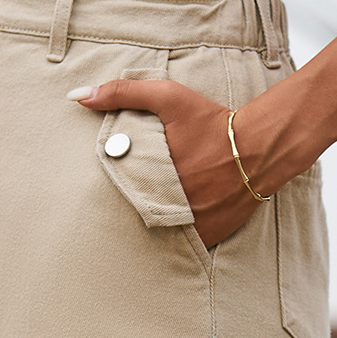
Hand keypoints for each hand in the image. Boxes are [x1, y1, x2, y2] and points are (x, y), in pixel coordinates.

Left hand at [69, 79, 269, 248]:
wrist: (260, 146)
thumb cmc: (212, 121)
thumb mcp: (167, 97)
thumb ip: (122, 93)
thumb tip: (76, 97)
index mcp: (151, 176)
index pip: (117, 192)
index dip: (114, 189)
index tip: (115, 186)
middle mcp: (169, 204)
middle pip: (137, 214)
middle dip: (133, 208)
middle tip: (134, 202)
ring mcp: (189, 224)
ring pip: (160, 232)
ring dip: (156, 223)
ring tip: (153, 215)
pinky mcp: (208, 236)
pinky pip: (185, 244)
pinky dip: (179, 236)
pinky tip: (178, 223)